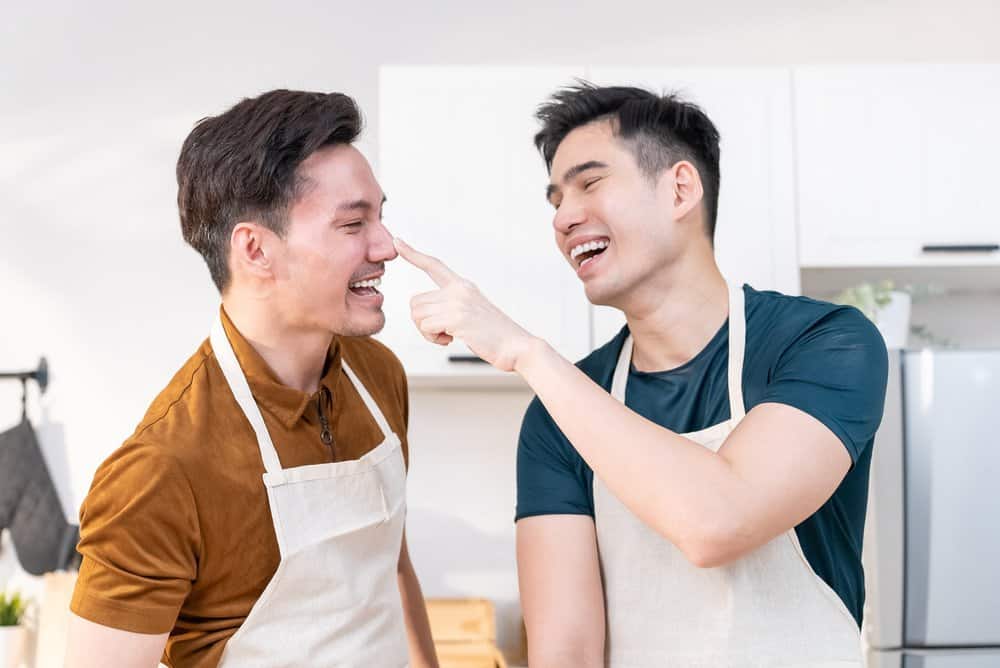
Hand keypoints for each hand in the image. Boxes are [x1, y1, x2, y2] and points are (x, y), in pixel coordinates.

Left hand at [393, 238, 536, 371]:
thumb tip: (425, 316)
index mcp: (463, 286)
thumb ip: (450, 307)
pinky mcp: (456, 317)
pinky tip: (451, 340)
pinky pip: (425, 327)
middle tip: (440, 333)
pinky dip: (433, 338)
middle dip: (422, 322)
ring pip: (417, 315)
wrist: (516, 347)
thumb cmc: (494, 336)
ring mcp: (457, 302)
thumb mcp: (471, 312)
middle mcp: (459, 289)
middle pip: (416, 302)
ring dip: (427, 332)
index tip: (397, 241)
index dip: (414, 254)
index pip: (434, 265)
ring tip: (448, 336)